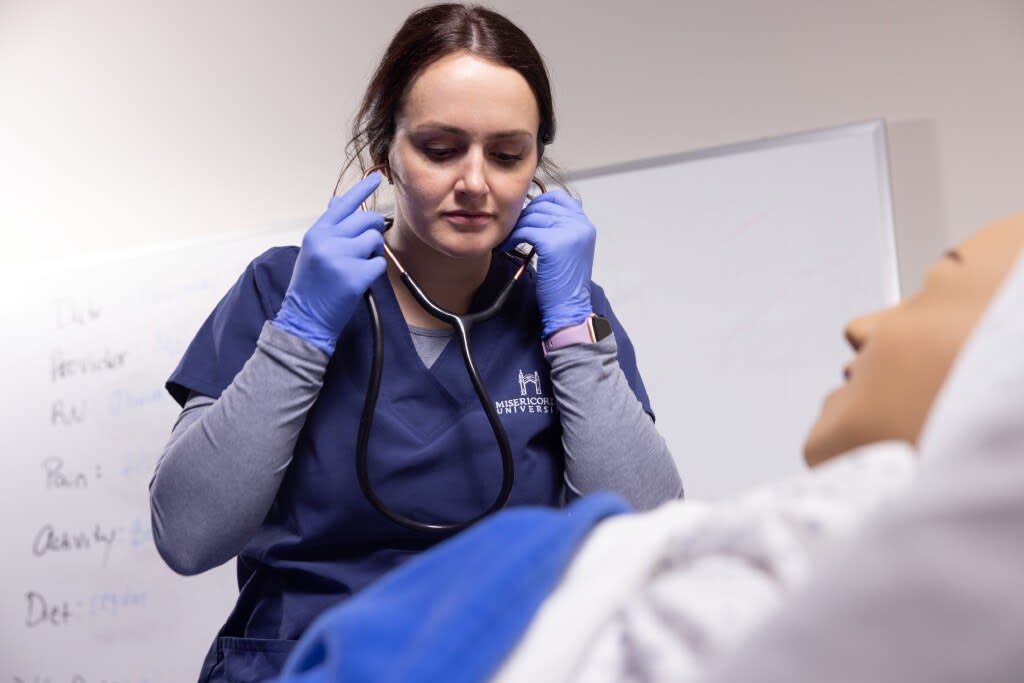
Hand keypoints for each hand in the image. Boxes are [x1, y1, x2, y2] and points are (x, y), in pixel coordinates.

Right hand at [273, 172, 385, 354]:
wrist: (304, 318)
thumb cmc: (311, 286)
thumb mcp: (313, 250)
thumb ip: (329, 227)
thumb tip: (339, 202)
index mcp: (317, 232)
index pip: (344, 204)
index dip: (362, 189)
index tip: (377, 178)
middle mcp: (327, 241)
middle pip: (367, 220)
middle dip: (373, 231)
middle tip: (366, 247)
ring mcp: (340, 258)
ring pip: (375, 241)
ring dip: (372, 254)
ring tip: (356, 267)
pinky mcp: (354, 277)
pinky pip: (379, 265)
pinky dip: (374, 274)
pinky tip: (358, 282)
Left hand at [503, 190, 594, 337]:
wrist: (568, 306)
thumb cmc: (565, 283)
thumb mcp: (571, 249)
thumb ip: (563, 229)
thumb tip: (539, 211)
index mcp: (585, 225)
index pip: (560, 198)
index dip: (540, 204)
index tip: (529, 217)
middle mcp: (580, 225)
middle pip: (544, 205)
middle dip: (526, 216)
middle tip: (516, 230)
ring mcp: (569, 232)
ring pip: (533, 217)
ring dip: (518, 227)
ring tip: (512, 239)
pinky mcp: (553, 243)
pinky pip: (526, 230)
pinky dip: (514, 237)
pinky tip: (510, 246)